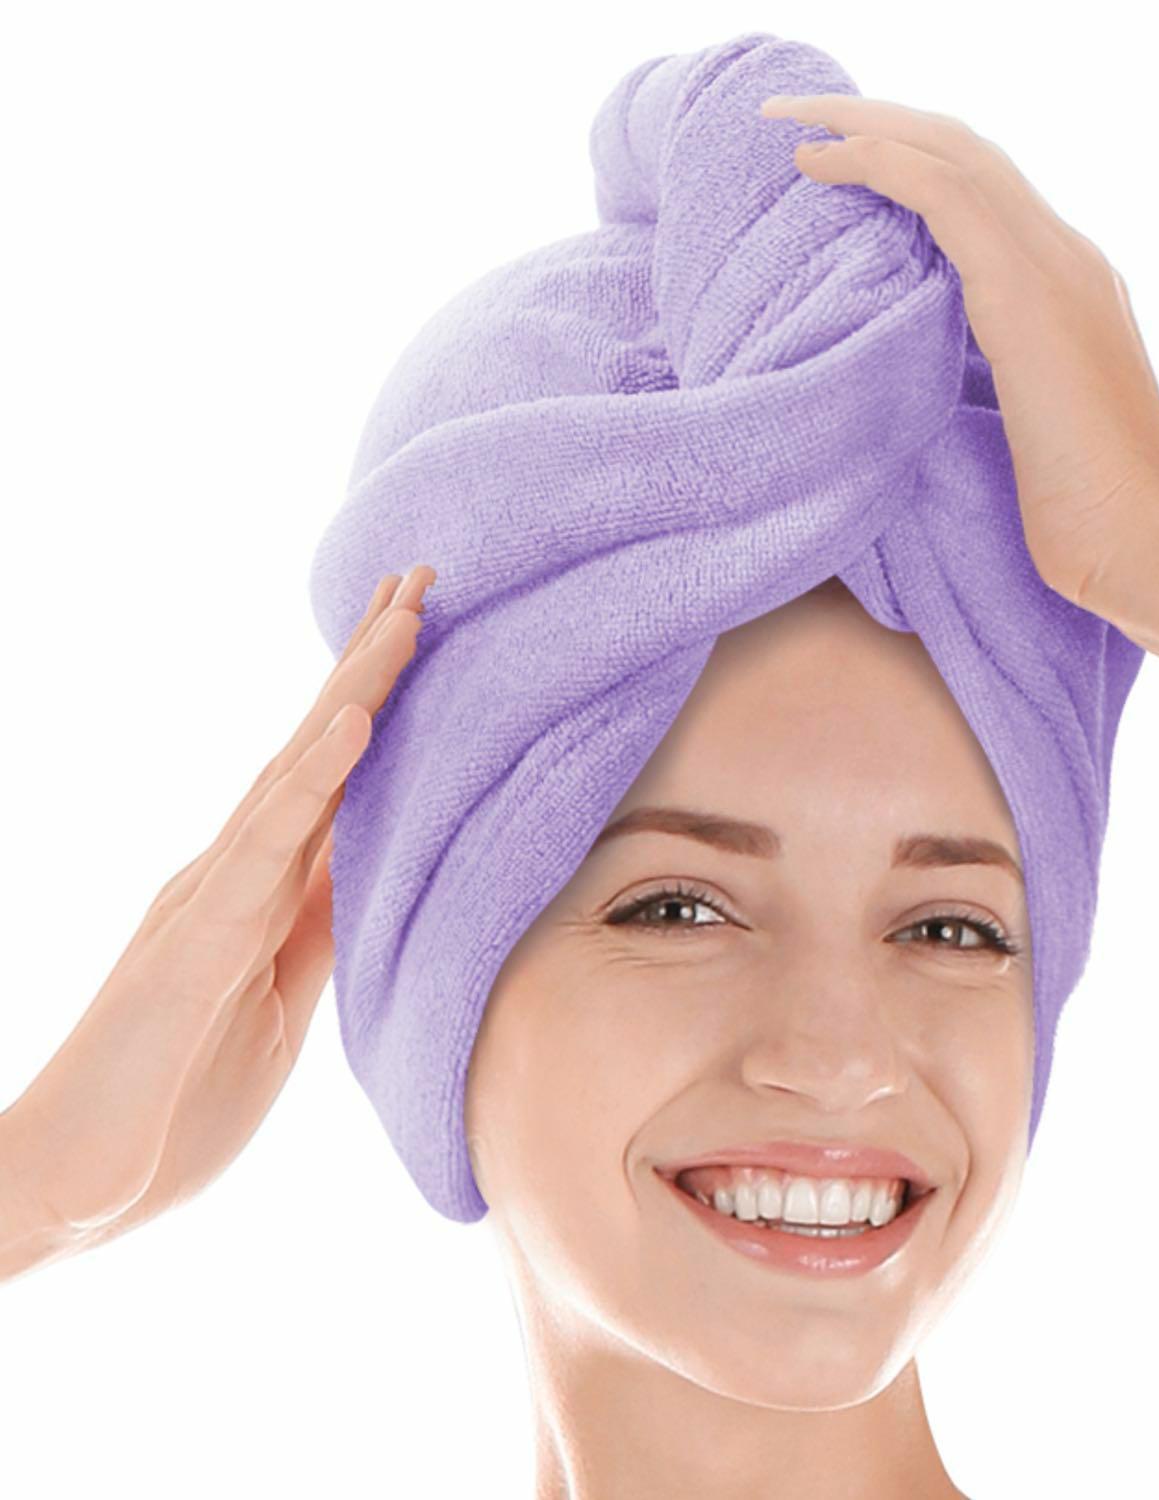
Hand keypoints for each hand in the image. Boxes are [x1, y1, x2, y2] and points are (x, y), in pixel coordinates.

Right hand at [3, 566, 434, 1259]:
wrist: (77, 1185)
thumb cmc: (177, 1096)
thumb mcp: (281, 998)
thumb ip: (317, 923)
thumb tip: (371, 865)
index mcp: (262, 887)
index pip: (335, 778)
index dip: (380, 703)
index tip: (422, 632)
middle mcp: (235, 869)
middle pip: (318, 748)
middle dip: (372, 663)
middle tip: (423, 578)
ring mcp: (211, 895)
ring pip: (297, 772)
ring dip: (356, 691)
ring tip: (405, 615)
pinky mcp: (196, 939)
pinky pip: (265, 848)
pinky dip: (312, 781)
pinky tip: (352, 725)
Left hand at [760, 91, 1158, 608]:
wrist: (1141, 547)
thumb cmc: (1088, 521)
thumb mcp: (1036, 436)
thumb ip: (1002, 390)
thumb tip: (943, 396)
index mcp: (1074, 288)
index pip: (991, 194)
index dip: (918, 163)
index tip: (850, 164)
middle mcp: (1070, 257)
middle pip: (968, 152)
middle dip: (883, 121)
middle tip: (806, 114)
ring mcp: (1055, 266)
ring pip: (950, 152)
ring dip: (864, 126)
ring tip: (793, 121)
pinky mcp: (1024, 294)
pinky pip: (939, 193)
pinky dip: (875, 165)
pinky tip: (818, 164)